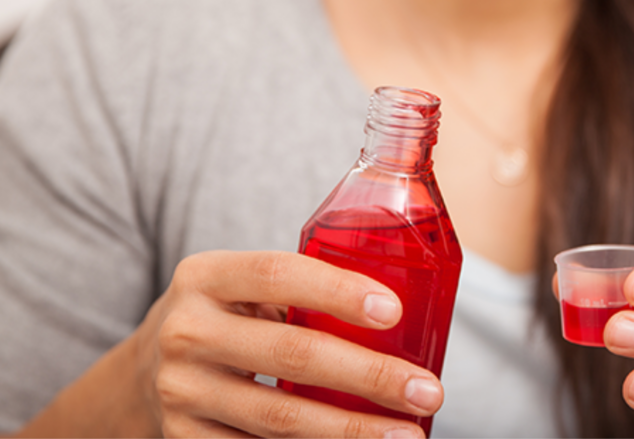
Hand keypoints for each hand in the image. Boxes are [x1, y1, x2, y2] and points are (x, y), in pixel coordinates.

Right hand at [132, 250, 441, 437]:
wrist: (144, 371)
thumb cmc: (227, 318)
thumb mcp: (242, 287)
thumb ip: (300, 289)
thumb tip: (409, 309)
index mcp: (207, 277)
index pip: (276, 274)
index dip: (337, 291)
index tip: (394, 312)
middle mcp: (188, 332)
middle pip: (291, 355)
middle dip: (370, 376)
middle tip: (427, 390)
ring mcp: (182, 393)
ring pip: (281, 419)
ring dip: (353, 430)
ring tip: (408, 434)